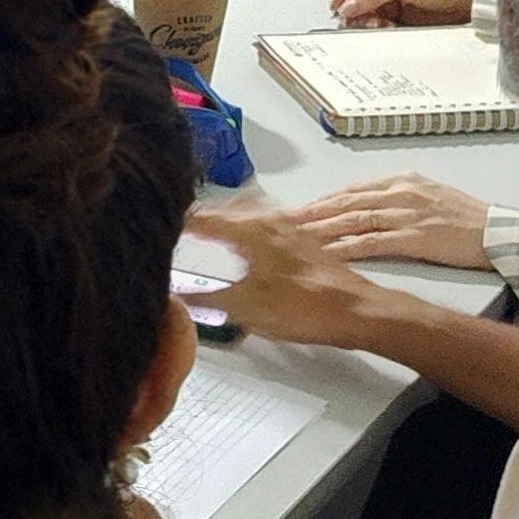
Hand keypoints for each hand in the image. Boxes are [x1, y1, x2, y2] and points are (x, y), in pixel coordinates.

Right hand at [180, 201, 397, 349]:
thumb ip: (209, 299)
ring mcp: (288, 225)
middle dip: (201, 215)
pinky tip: (244, 242)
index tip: (161, 224)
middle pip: (225, 206)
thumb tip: (180, 295)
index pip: (204, 217)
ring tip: (207, 229)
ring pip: (246, 209)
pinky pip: (263, 219)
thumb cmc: (309, 307)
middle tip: (180, 225)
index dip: (179, 221)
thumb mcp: (247, 308)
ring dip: (225, 216)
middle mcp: (269, 219)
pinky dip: (244, 224)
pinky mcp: (300, 237)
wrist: (357, 311)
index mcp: (252, 228)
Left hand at [274, 174, 492, 269]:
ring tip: (295, 238)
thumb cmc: (467, 219)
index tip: (301, 210)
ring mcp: (406, 214)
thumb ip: (400, 199)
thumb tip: (371, 208)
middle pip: (346, 202)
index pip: (354, 189)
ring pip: (353, 219)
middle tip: (285, 223)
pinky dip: (346, 247)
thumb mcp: (431, 197)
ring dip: (322, 229)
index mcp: (403, 180)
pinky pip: (371, 242)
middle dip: (313, 212)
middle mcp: (400, 192)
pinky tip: (327, 253)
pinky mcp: (413, 237)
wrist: (497, 233)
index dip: (324, 200)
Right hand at [328, 0, 473, 27]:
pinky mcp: (394, 15)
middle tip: (353, 18)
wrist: (466, 4)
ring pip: (362, 10)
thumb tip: (349, 4)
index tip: (337, 4)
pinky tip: (384, 26)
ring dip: (364, 19)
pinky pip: (374, 22)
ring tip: (375, 23)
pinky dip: (375, 27)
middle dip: (352, 7)